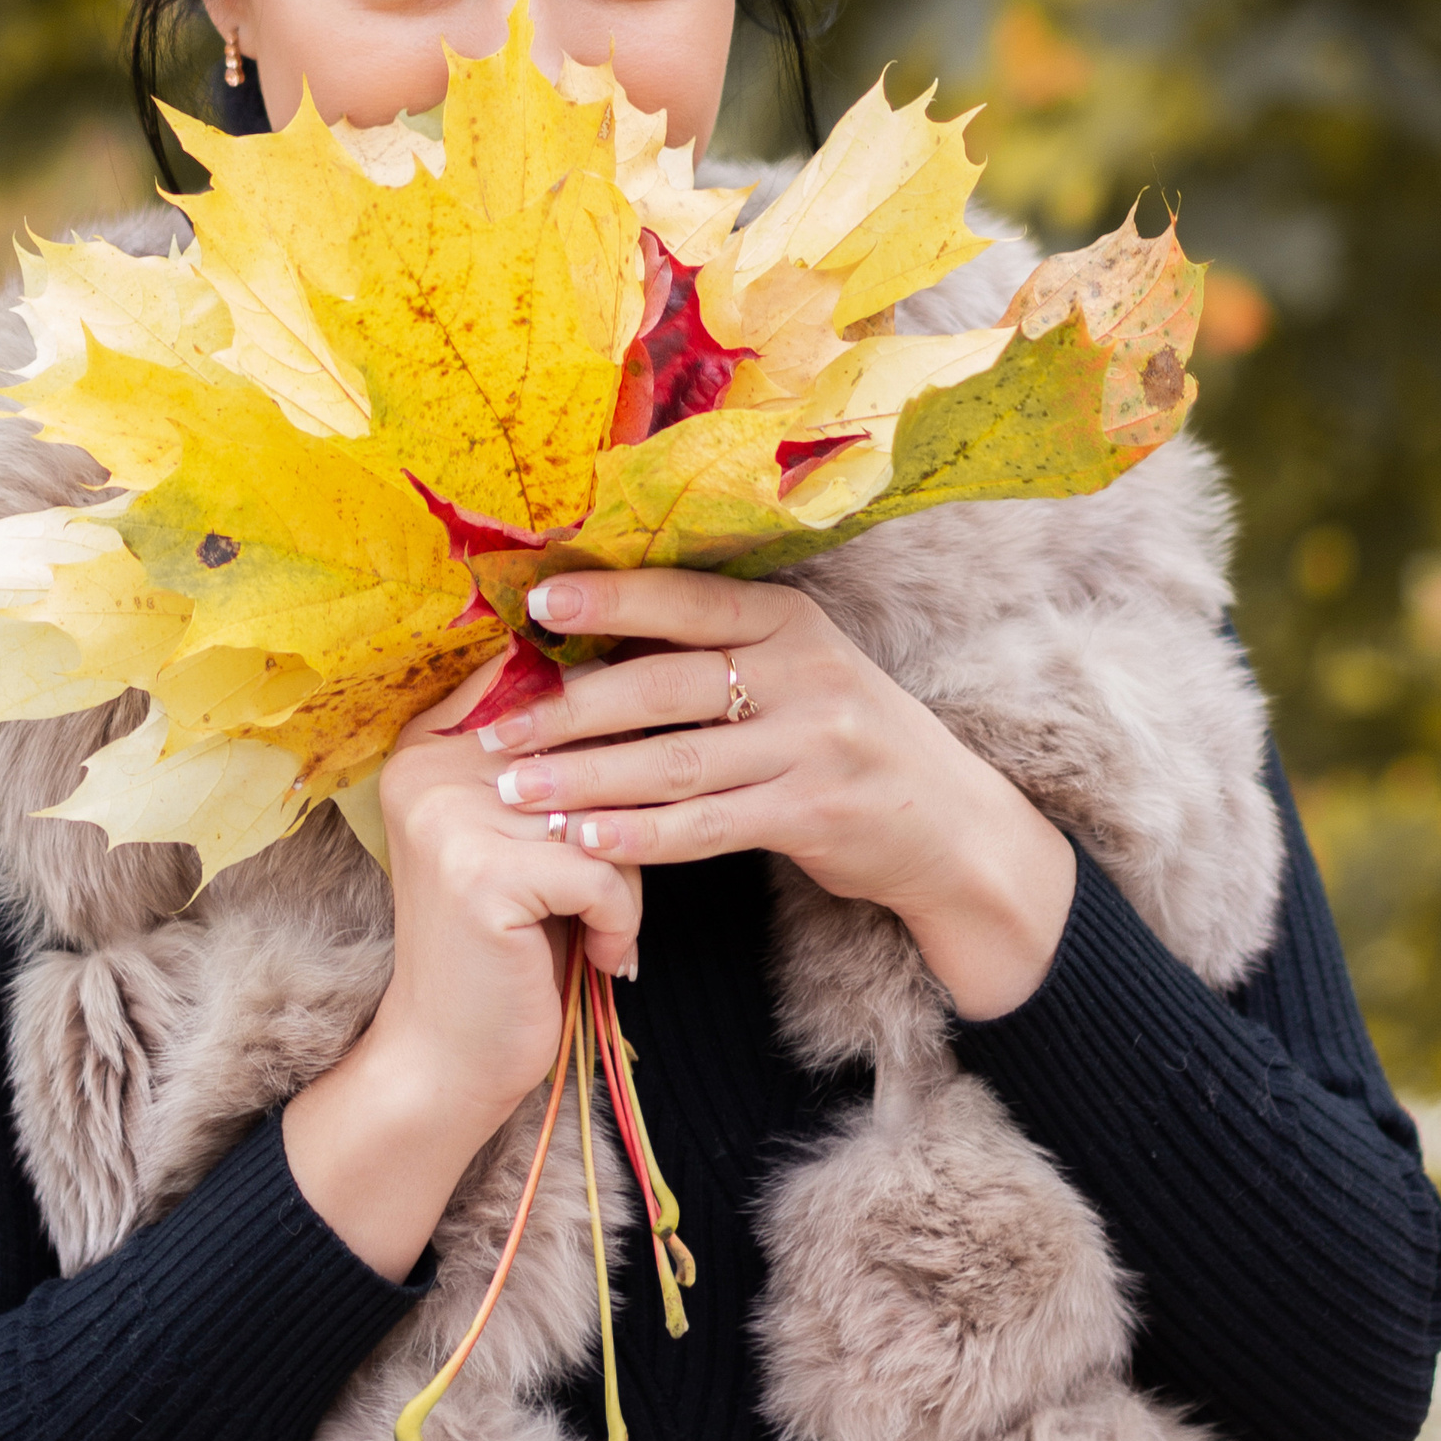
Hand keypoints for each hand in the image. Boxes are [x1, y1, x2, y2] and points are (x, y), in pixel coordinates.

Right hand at [280, 646, 640, 1281]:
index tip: (617, 779)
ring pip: (607, 813)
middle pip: (591, 747)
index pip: (540, 678)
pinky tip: (598, 956)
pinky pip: (606, 873)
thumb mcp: (517, 835)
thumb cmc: (507, 944)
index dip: (603, 716)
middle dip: (621, 822)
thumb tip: (648, 684)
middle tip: (607, 888)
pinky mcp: (484, 874)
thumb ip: (555, 761)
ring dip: (624, 881)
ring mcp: (450, 816)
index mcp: (430, 741)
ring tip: (600, 925)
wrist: (448, 1058)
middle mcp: (430, 764)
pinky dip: (620, 924)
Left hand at [475, 568, 1076, 1020]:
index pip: (685, 599)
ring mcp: (812, 745)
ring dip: (585, 781)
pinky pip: (706, 826)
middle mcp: (804, 671)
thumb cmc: (841, 737)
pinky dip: (640, 836)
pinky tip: (585, 841)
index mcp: (790, 618)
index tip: (532, 603)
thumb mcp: (796, 670)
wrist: (948, 824)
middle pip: (664, 685)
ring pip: (673, 762)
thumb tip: (585, 634)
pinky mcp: (813, 813)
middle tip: (492, 729)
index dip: (608, 599)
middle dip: (569, 709)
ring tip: (515, 791)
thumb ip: (713, 651)